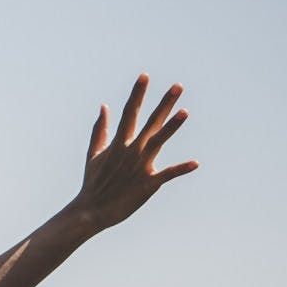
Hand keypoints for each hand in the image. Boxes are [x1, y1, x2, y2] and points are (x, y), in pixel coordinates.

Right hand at [66, 74, 199, 233]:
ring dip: (171, 127)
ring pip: (158, 142)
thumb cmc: (93, 182)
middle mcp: (131, 151)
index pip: (129, 112)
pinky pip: (167, 174)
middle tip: (178, 86)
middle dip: (164, 103)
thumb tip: (104, 106)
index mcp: (119, 143)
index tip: (145, 76)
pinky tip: (195, 163)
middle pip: (150, 122)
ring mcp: (140, 166)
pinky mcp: (147, 184)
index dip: (137, 94)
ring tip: (185, 112)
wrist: (91, 211)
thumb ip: (100, 129)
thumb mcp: (93, 153)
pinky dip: (180, 169)